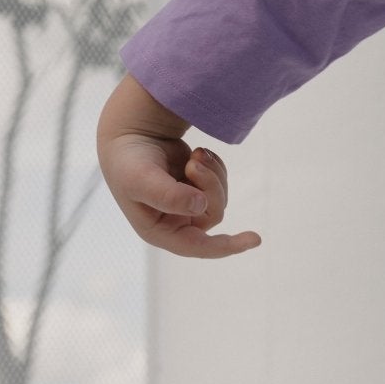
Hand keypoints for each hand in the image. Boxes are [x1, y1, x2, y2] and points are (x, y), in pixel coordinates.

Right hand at [99, 131, 261, 256]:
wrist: (132, 136)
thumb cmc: (130, 161)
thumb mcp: (141, 179)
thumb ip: (168, 195)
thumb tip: (200, 206)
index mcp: (159, 231)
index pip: (197, 247)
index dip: (227, 246)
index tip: (254, 239)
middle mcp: (175, 224)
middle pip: (213, 213)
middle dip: (210, 185)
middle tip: (194, 161)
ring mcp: (188, 207)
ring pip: (219, 198)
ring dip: (212, 173)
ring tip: (195, 154)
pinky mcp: (197, 189)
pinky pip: (220, 183)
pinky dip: (215, 166)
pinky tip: (198, 153)